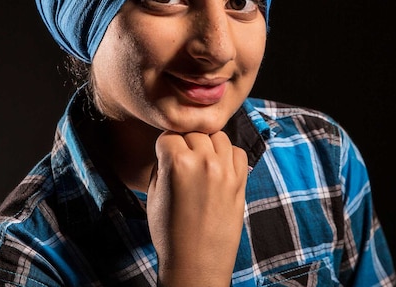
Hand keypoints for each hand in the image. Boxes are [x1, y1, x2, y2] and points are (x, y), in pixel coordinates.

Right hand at [147, 130, 248, 286]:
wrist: (196, 262)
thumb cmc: (170, 233)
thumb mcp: (154, 195)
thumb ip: (163, 164)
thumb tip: (172, 147)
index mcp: (177, 163)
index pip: (169, 135)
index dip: (164, 146)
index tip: (164, 156)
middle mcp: (204, 162)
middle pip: (194, 133)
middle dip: (186, 143)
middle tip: (182, 161)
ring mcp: (226, 170)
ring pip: (218, 137)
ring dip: (208, 145)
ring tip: (200, 163)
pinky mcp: (241, 180)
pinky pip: (238, 152)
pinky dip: (228, 155)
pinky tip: (218, 168)